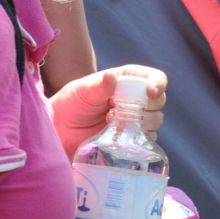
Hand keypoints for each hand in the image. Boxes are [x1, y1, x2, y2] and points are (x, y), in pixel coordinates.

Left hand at [48, 65, 166, 158]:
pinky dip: (135, 139)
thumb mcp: (82, 91)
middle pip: (159, 101)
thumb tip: (112, 78)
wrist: (60, 131)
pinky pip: (146, 140)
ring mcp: (135, 120)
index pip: (153, 77)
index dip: (157, 84)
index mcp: (126, 80)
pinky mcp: (132, 139)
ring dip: (139, 123)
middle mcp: (135, 98)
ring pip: (156, 121)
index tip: (150, 93)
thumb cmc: (69, 104)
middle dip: (146, 107)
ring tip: (110, 122)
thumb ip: (99, 86)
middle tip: (118, 109)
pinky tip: (115, 136)